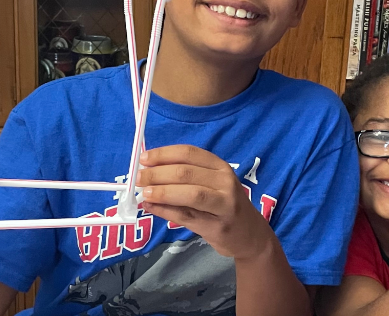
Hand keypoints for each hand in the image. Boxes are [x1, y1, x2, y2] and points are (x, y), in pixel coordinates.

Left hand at [136, 145, 273, 259]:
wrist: (250, 235)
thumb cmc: (225, 205)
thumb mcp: (213, 184)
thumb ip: (186, 177)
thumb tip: (148, 171)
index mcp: (221, 167)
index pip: (189, 153)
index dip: (164, 154)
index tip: (144, 159)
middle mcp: (225, 182)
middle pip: (186, 173)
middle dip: (157, 174)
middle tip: (139, 178)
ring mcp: (224, 204)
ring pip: (189, 194)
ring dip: (162, 192)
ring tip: (144, 193)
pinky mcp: (217, 226)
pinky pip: (186, 216)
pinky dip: (164, 211)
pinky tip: (150, 208)